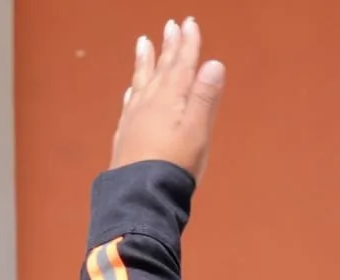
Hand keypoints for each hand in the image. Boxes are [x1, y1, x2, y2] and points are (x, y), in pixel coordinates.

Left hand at [109, 17, 225, 178]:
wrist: (142, 195)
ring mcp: (134, 118)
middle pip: (161, 69)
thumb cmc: (175, 166)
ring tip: (143, 43)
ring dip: (145, 62)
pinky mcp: (126, 136)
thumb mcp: (197, 132)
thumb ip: (204, 97)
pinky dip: (133, 91)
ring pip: (141, 82)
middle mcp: (150, 103)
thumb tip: (214, 64)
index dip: (187, 44)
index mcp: (170, 100)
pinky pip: (130, 104)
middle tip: (170, 25)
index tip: (189, 24)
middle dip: (168, 47)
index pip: (181, 65)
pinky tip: (131, 91)